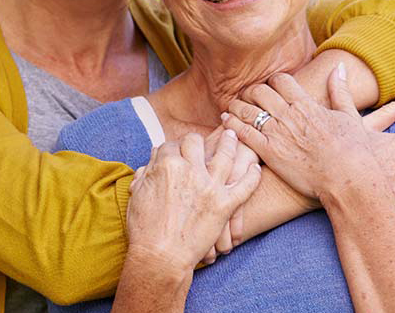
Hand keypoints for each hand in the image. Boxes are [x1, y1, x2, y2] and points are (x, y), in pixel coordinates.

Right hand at [126, 131, 260, 271]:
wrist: (160, 257)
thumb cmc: (144, 229)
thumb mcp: (139, 195)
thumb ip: (147, 174)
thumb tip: (153, 162)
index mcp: (166, 165)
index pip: (170, 146)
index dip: (171, 148)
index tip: (174, 152)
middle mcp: (190, 170)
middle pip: (194, 142)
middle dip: (195, 141)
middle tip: (200, 143)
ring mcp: (210, 186)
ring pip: (224, 155)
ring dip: (229, 143)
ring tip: (233, 136)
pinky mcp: (225, 204)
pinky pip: (245, 186)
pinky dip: (253, 176)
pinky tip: (255, 167)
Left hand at [222, 65, 375, 200]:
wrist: (348, 177)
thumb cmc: (353, 149)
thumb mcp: (349, 114)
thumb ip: (340, 90)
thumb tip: (340, 67)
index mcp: (306, 104)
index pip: (281, 81)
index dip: (272, 82)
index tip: (268, 87)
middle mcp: (289, 115)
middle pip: (260, 92)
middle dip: (250, 91)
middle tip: (246, 96)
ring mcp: (278, 133)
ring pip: (247, 110)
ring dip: (237, 106)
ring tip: (232, 107)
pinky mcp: (270, 152)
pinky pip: (244, 133)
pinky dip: (232, 125)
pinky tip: (226, 122)